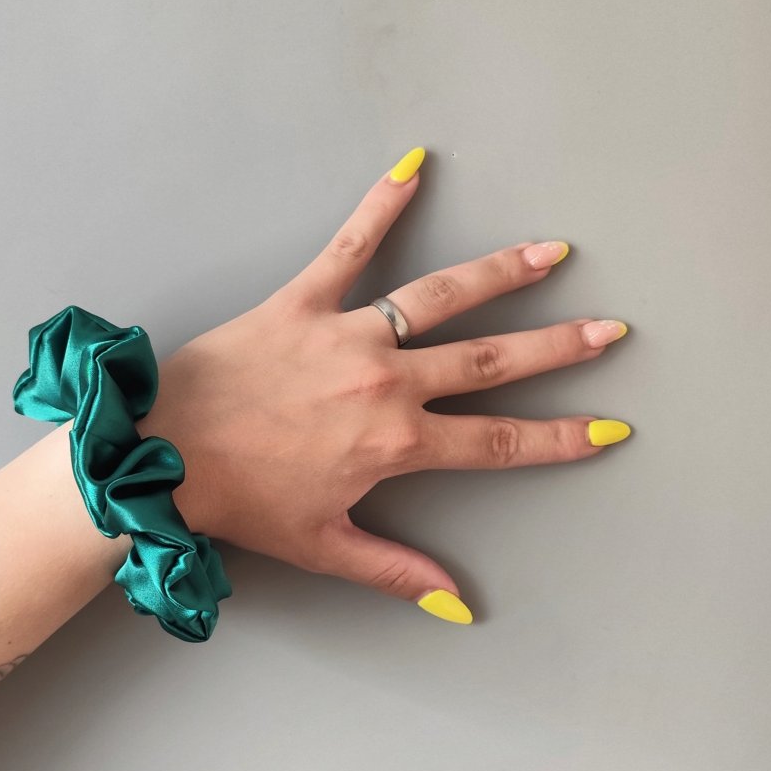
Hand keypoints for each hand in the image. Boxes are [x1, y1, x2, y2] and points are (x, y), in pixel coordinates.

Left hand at [136, 149, 629, 623]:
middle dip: (557, 348)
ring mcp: (347, 335)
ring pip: (442, 297)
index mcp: (395, 444)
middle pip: (491, 361)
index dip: (559, 440)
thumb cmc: (240, 502)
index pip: (498, 443)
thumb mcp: (322, 545)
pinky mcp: (302, 301)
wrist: (161, 457)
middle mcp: (385, 383)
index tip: (607, 429)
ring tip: (550, 251)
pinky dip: (382, 204)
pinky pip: (350, 244)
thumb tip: (457, 604)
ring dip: (502, 273)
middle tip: (608, 331)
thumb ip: (396, 571)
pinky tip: (411, 166)